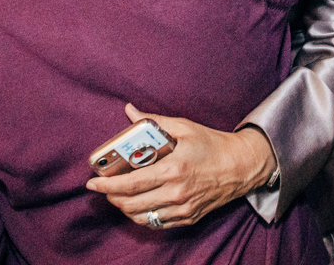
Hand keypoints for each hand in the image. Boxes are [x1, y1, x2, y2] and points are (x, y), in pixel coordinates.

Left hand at [86, 103, 275, 229]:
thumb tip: (130, 111)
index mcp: (173, 169)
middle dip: (111, 198)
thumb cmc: (213, 144)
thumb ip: (154, 121)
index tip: (92, 182)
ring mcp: (182, 208)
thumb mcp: (184, 127)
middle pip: (131, 204)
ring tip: (118, 197)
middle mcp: (176, 193)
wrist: (241, 166)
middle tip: (103, 189)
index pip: (130, 184)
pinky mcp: (188, 217)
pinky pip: (157, 223)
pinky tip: (138, 206)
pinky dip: (142, 217)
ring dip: (124, 209)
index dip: (107, 186)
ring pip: (142, 217)